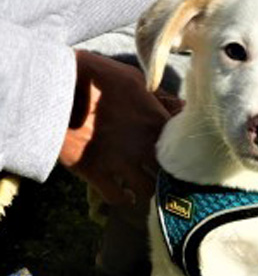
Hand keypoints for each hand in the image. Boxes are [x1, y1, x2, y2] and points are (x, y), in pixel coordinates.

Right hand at [59, 50, 182, 205]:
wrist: (53, 83)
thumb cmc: (96, 75)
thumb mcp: (131, 79)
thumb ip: (157, 96)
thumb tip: (182, 106)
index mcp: (154, 122)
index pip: (183, 148)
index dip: (186, 156)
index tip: (184, 159)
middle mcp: (142, 145)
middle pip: (170, 174)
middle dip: (173, 179)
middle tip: (169, 179)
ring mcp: (119, 160)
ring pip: (148, 190)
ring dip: (150, 192)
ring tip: (149, 188)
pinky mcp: (95, 171)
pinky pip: (117, 198)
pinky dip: (123, 199)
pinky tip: (127, 195)